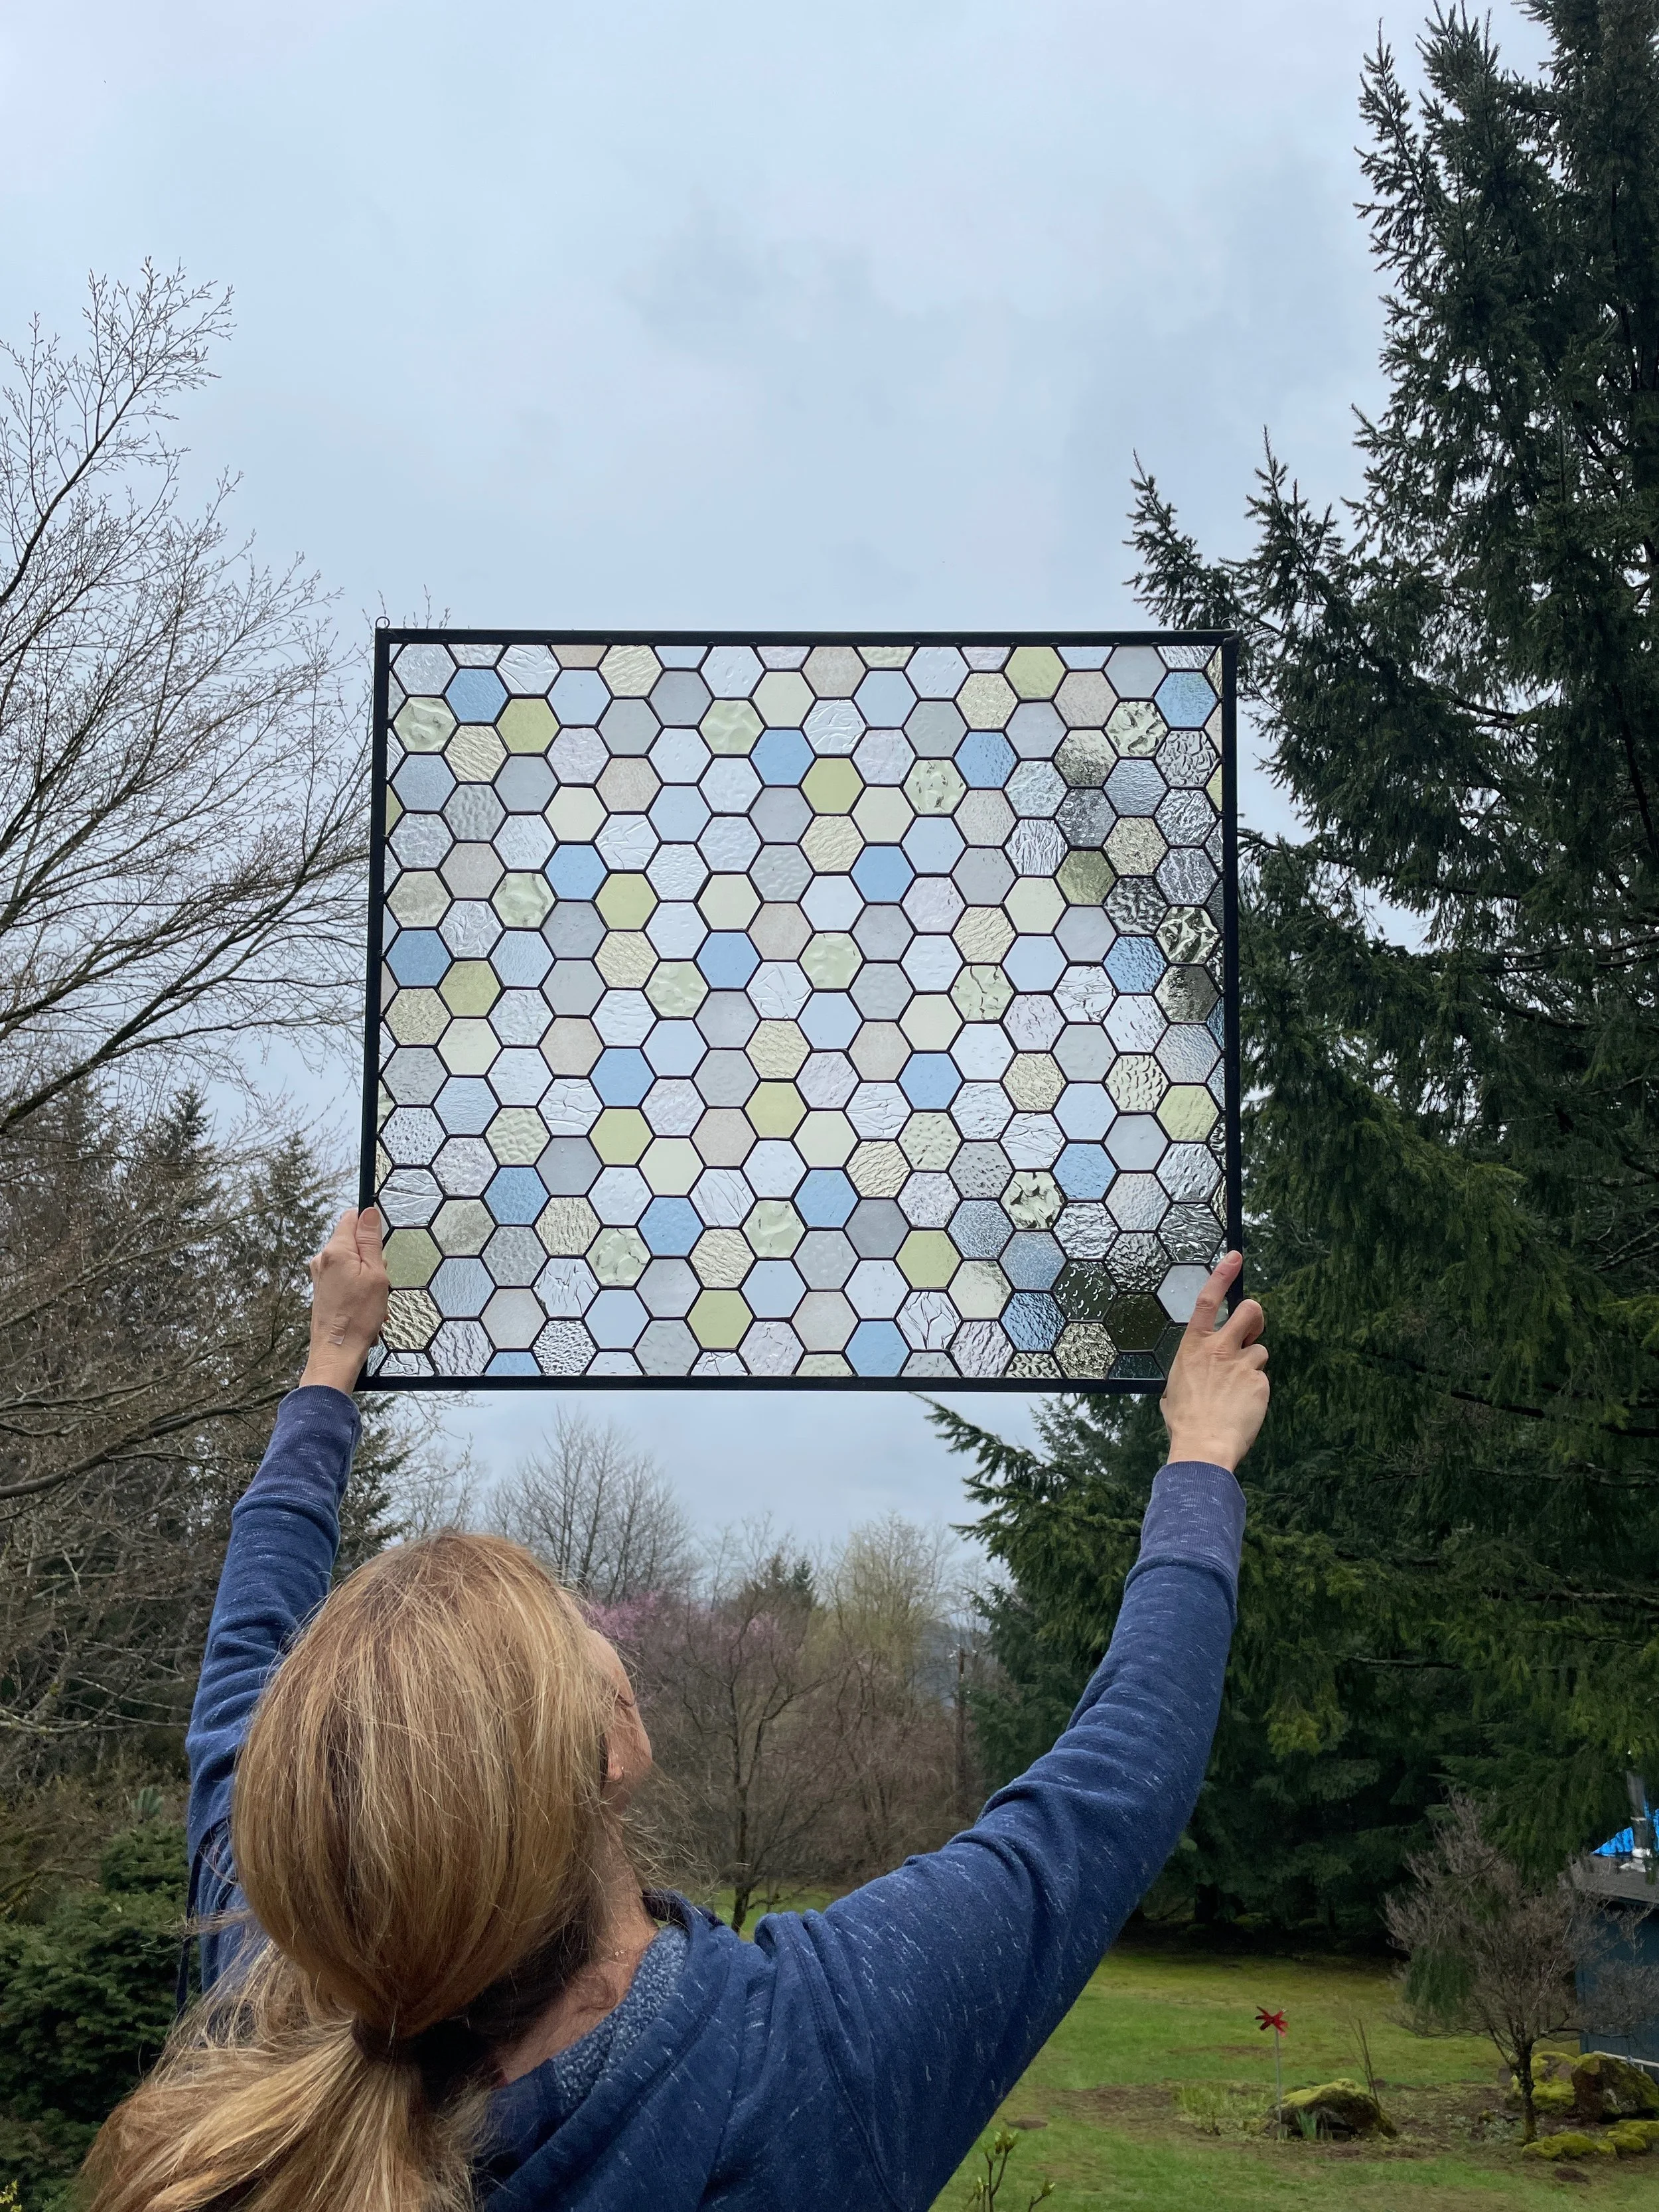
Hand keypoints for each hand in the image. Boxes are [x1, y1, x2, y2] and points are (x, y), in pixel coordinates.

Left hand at [298, 1207, 388, 1395]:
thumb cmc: (358, 1316)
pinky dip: (358, 1290)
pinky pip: (346, 1280)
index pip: (352, 1218)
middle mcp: (323, 1259)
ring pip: (352, 1263)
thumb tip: (369, 1211)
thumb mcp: (376, 1274)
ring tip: (374, 1301)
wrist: (337, 1352)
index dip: (370, 1228)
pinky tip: (366, 1309)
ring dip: (368, 1277)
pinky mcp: (322, 1290)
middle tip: (380, 1281)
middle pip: (354, 1243)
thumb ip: (371, 1241)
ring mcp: (320, 1275)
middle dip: (372, 1258)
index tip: (380, 1247)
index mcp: (336, 1250)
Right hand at [1159, 1251, 1268, 1472]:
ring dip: (1252, 1365)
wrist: (1204, 1445)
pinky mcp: (1260, 1383)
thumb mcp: (1175, 1387)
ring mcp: (1243, 1365)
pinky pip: (1262, 1379)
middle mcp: (1219, 1349)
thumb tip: (1196, 1370)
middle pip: (1250, 1311)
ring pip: (1260, 1350)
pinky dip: (1255, 1391)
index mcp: (1194, 1346)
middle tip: (1251, 1331)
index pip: (1208, 1300)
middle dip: (1255, 1316)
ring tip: (1237, 1391)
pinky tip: (1242, 1407)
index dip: (1222, 1276)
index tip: (1236, 1257)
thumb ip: (1190, 1368)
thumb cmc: (1185, 1420)